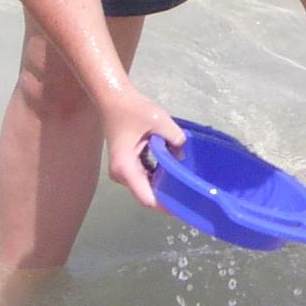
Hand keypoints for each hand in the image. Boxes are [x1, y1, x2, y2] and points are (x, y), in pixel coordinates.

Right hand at [99, 86, 185, 211]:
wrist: (114, 98)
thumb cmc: (133, 109)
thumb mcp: (159, 121)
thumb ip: (175, 139)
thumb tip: (183, 155)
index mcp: (126, 168)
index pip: (147, 198)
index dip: (165, 206)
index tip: (184, 207)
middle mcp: (122, 175)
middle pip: (147, 194)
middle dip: (167, 196)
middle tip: (191, 195)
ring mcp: (123, 171)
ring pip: (146, 186)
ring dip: (163, 184)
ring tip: (185, 183)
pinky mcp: (126, 165)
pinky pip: (144, 176)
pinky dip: (158, 175)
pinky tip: (173, 170)